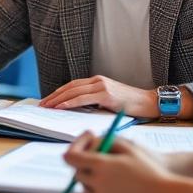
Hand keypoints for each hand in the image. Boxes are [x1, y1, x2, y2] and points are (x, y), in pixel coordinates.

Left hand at [40, 76, 155, 116]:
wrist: (150, 102)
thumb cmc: (131, 105)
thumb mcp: (109, 101)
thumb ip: (94, 102)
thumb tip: (77, 111)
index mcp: (97, 82)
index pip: (72, 86)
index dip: (58, 93)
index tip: (47, 100)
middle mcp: (98, 81)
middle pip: (69, 87)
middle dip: (54, 96)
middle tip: (42, 105)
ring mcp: (102, 86)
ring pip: (73, 91)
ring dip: (58, 99)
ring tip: (47, 106)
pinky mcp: (106, 95)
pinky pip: (83, 99)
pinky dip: (70, 102)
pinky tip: (61, 107)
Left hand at [63, 133, 176, 192]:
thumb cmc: (148, 169)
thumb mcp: (128, 147)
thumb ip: (104, 140)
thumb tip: (86, 140)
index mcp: (102, 165)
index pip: (71, 156)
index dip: (75, 146)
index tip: (85, 140)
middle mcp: (97, 182)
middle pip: (76, 170)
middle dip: (84, 162)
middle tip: (97, 154)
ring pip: (82, 184)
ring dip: (89, 175)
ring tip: (109, 170)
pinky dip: (96, 188)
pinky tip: (113, 182)